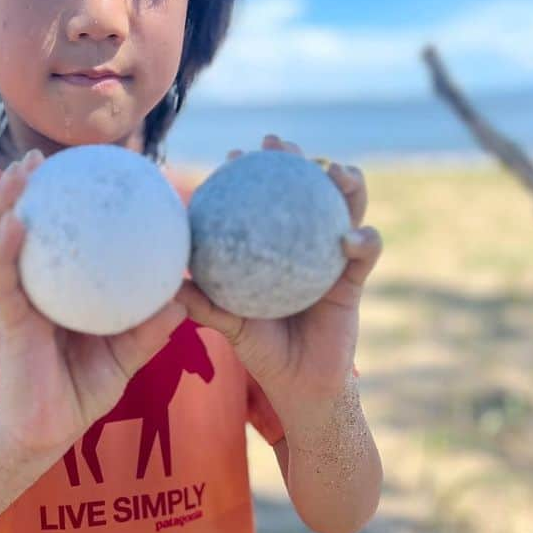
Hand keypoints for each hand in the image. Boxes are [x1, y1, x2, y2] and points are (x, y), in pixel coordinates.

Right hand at [0, 149, 186, 456]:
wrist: (49, 433)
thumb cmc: (84, 391)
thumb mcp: (129, 354)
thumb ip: (152, 326)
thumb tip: (190, 296)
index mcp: (53, 290)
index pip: (54, 238)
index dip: (62, 204)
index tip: (84, 170)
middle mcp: (28, 288)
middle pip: (16, 225)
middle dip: (20, 186)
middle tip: (40, 154)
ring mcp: (14, 301)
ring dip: (4, 201)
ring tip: (20, 169)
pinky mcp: (7, 320)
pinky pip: (4, 277)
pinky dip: (7, 246)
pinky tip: (17, 222)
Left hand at [176, 134, 381, 403]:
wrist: (301, 387)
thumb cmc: (262, 353)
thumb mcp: (229, 324)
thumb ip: (204, 303)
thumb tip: (168, 283)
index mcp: (275, 251)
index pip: (266, 201)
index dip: (255, 173)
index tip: (234, 157)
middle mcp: (304, 247)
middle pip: (307, 190)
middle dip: (298, 158)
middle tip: (280, 145)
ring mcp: (332, 259)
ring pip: (346, 208)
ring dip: (346, 183)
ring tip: (334, 171)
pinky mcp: (355, 280)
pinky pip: (365, 253)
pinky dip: (363, 239)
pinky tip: (350, 236)